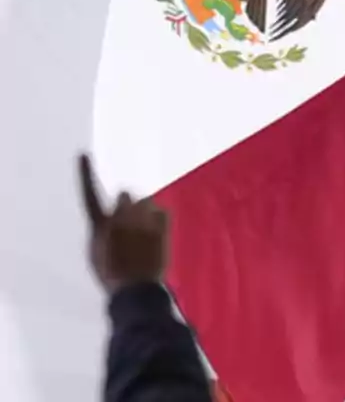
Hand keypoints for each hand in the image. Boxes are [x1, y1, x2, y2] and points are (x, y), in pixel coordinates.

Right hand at [78, 154, 168, 293]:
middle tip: (131, 226)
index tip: (82, 154)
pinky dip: (159, 220)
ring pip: (145, 202)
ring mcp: (142, 218)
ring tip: (144, 236)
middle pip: (126, 195)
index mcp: (100, 225)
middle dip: (128, 205)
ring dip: (145, 213)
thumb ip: (102, 229)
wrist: (137, 290)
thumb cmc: (113, 274)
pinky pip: (161, 211)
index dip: (85, 173)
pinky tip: (156, 238)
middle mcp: (120, 216)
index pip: (89, 194)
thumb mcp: (96, 253)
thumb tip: (111, 216)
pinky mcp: (162, 221)